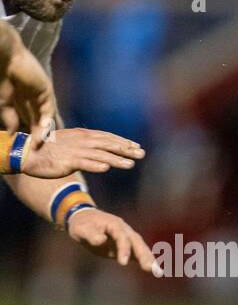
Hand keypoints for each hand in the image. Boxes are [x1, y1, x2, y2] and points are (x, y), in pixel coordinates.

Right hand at [1, 35, 55, 138]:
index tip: (27, 147)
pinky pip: (48, 111)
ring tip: (40, 145)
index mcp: (22, 101)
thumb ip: (9, 117)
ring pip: (44, 118)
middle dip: (37, 135)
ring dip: (42, 132)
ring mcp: (41, 97)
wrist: (6, 58)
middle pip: (38, 121)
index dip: (27, 133)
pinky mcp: (47, 93)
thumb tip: (12, 133)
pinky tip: (42, 134)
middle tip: (37, 150)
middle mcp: (33, 100)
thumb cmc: (2, 77)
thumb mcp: (4, 102)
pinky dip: (45, 123)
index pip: (27, 120)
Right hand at [20, 127, 143, 178]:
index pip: (107, 137)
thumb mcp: (72, 143)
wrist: (29, 152)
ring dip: (116, 159)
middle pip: (108, 144)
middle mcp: (81, 141)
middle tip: (142, 153)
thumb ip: (87, 146)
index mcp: (83, 135)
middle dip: (125, 149)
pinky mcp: (67, 161)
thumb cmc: (51, 149)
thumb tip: (102, 153)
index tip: (137, 146)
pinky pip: (83, 163)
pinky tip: (106, 168)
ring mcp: (75, 151)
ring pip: (100, 155)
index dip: (122, 142)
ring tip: (131, 164)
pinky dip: (94, 165)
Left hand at [66, 208, 156, 272]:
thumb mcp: (81, 228)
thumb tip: (101, 240)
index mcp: (114, 225)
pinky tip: (154, 270)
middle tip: (150, 269)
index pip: (122, 237)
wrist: (85, 219)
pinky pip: (139, 253)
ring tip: (158, 272)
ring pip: (141, 248)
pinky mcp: (128, 246)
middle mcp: (125, 230)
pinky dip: (147, 260)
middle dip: (144, 256)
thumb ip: (91, 234)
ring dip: (150, 259)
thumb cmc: (82, 224)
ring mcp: (128, 237)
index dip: (124, 249)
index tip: (122, 263)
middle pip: (137, 242)